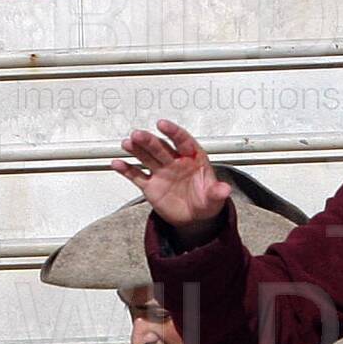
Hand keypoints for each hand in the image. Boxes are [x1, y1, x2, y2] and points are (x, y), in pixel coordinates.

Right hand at [112, 120, 229, 242]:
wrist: (194, 218)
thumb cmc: (206, 201)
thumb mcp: (215, 198)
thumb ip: (217, 192)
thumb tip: (225, 190)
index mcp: (193, 158)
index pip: (183, 141)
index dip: (173, 132)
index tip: (162, 124)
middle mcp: (174, 161)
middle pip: (161, 147)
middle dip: (150, 140)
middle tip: (138, 135)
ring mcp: (161, 172)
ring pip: (147, 157)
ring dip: (136, 149)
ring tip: (127, 143)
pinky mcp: (150, 185)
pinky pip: (136, 175)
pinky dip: (126, 169)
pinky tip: (117, 163)